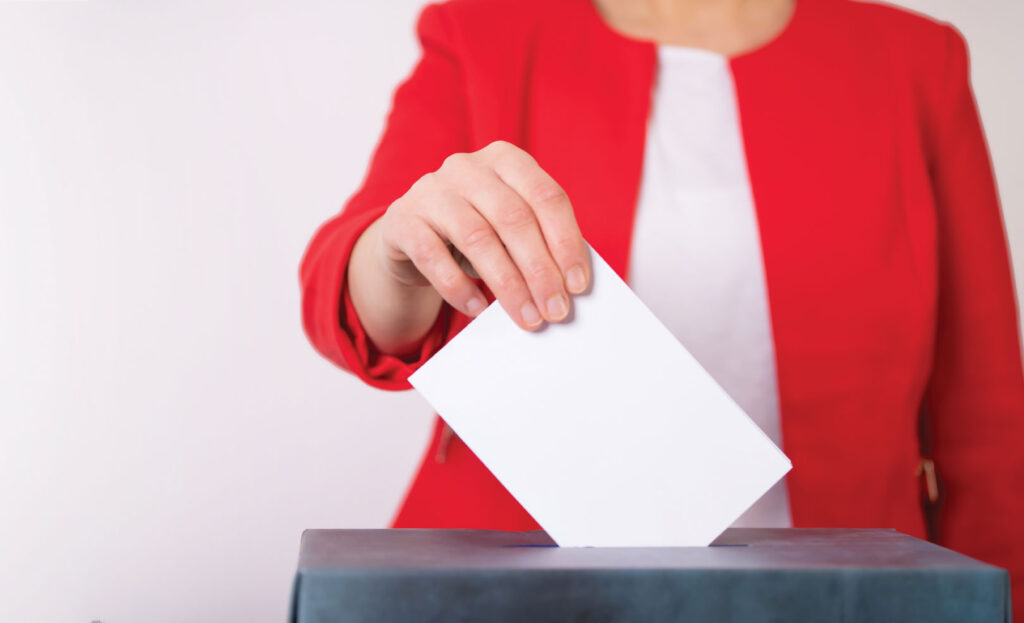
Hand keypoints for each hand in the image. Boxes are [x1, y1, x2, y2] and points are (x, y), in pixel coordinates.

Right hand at [376, 140, 589, 329]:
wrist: (413, 236)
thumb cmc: (477, 232)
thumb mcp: (509, 227)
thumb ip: (538, 242)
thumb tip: (570, 285)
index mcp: (505, 159)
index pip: (547, 197)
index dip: (567, 243)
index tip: (578, 285)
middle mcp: (466, 167)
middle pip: (514, 219)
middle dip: (540, 271)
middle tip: (555, 310)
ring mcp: (430, 190)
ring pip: (477, 237)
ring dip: (507, 284)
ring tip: (526, 317)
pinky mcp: (401, 220)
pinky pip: (432, 256)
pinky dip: (458, 287)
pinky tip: (477, 309)